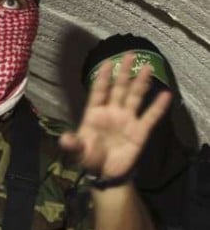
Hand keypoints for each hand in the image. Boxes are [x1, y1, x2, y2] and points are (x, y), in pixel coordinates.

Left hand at [59, 52, 171, 178]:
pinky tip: (165, 94)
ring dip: (141, 83)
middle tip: (130, 55)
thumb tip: (64, 139)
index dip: (103, 78)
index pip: (99, 92)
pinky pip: (150, 116)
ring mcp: (127, 120)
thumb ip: (72, 144)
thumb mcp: (78, 152)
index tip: (108, 62)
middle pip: (119, 89)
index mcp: (94, 114)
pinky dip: (158, 106)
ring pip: (135, 97)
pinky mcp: (140, 131)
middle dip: (124, 73)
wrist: (105, 174)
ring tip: (148, 67)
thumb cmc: (89, 159)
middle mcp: (112, 113)